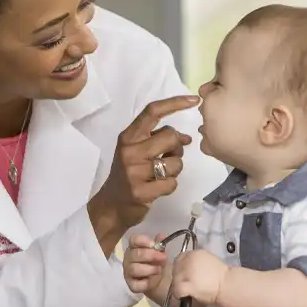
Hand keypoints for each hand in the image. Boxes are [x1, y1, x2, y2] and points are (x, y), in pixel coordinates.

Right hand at [91, 95, 199, 227]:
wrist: (112, 206)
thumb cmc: (128, 175)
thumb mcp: (137, 152)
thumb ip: (158, 140)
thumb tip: (187, 138)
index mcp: (128, 137)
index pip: (152, 112)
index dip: (175, 103)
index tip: (194, 100)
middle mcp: (130, 151)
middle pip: (169, 136)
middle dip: (177, 147)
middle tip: (170, 156)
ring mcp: (134, 172)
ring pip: (175, 162)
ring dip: (175, 169)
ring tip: (161, 175)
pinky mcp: (141, 192)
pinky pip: (172, 183)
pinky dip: (170, 186)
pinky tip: (158, 188)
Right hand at [123, 233, 168, 293]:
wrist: (162, 282)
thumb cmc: (159, 263)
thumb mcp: (161, 252)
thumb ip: (160, 244)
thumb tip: (162, 235)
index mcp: (135, 247)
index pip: (134, 240)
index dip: (143, 241)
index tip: (154, 244)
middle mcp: (129, 259)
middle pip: (135, 254)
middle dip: (151, 255)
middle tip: (163, 257)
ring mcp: (128, 273)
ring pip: (134, 269)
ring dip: (149, 269)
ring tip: (159, 270)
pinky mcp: (131, 286)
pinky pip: (137, 284)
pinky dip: (148, 282)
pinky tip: (155, 280)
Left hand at [170, 249, 227, 304]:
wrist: (228, 285)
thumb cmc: (222, 276)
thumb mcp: (208, 261)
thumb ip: (196, 262)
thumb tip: (188, 269)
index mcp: (195, 253)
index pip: (180, 258)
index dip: (182, 268)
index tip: (186, 275)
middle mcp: (189, 259)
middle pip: (176, 269)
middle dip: (179, 277)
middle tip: (187, 284)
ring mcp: (186, 272)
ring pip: (175, 279)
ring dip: (179, 285)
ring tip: (187, 291)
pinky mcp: (186, 284)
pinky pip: (176, 289)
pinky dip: (179, 294)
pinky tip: (185, 296)